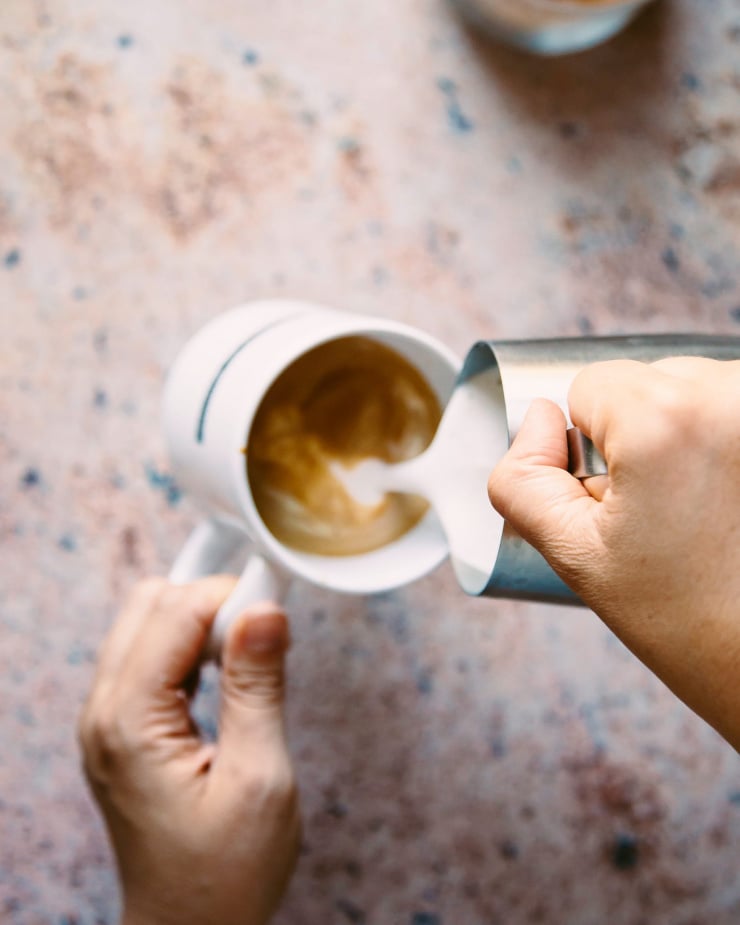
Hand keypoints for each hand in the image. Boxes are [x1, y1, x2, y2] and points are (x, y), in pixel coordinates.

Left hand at [78, 577, 300, 924]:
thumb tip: (265, 609)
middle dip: (211, 604)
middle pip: (150, 604)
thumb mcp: (259, 778)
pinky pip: (146, 657)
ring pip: (145, 623)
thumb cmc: (227, 875)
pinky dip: (189, 650)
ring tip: (248, 662)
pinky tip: (224, 678)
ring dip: (200, 625)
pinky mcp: (119, 730)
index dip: (231, 597)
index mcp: (131, 722)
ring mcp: (105, 721)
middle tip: (263, 638)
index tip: (280, 608)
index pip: (175, 611)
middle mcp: (104, 713)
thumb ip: (258, 686)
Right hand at [488, 358, 739, 748]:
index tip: (625, 500)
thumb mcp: (574, 554)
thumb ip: (522, 478)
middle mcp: (732, 393)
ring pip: (692, 388)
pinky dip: (722, 435)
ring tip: (706, 504)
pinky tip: (731, 494)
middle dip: (640, 435)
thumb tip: (539, 419)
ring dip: (686, 432)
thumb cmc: (692, 619)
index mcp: (667, 419)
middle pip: (644, 381)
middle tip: (665, 509)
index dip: (590, 448)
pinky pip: (729, 403)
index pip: (589, 385)